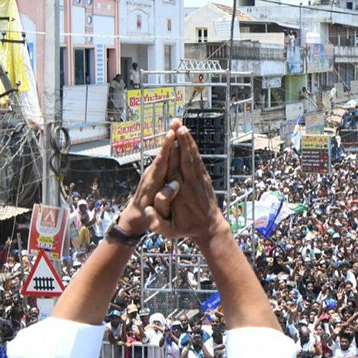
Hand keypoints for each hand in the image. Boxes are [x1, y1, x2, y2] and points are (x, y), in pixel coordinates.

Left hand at [116, 120, 181, 234]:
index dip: (167, 148)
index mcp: (153, 181)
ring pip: (165, 153)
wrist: (136, 215)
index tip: (171, 135)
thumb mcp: (155, 210)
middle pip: (163, 152)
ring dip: (172, 139)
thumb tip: (175, 185)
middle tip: (176, 121)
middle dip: (170, 137)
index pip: (162, 161)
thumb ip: (163, 199)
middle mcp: (153, 172)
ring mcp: (154, 171)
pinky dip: (172, 148)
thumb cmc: (147, 215)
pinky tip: (178, 140)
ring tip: (177, 126)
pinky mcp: (158, 172)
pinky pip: (167, 158)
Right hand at [145, 125, 226, 242]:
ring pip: (194, 158)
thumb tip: (147, 213)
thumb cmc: (186, 229)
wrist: (210, 228)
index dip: (172, 154)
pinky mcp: (205, 180)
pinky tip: (190, 141)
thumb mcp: (169, 231)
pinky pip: (199, 162)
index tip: (169, 141)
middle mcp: (191, 184)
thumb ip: (157, 223)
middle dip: (182, 142)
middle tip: (177, 126)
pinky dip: (194, 150)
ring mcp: (200, 181)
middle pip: (185, 159)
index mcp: (180, 193)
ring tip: (183, 128)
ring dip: (189, 142)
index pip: (174, 170)